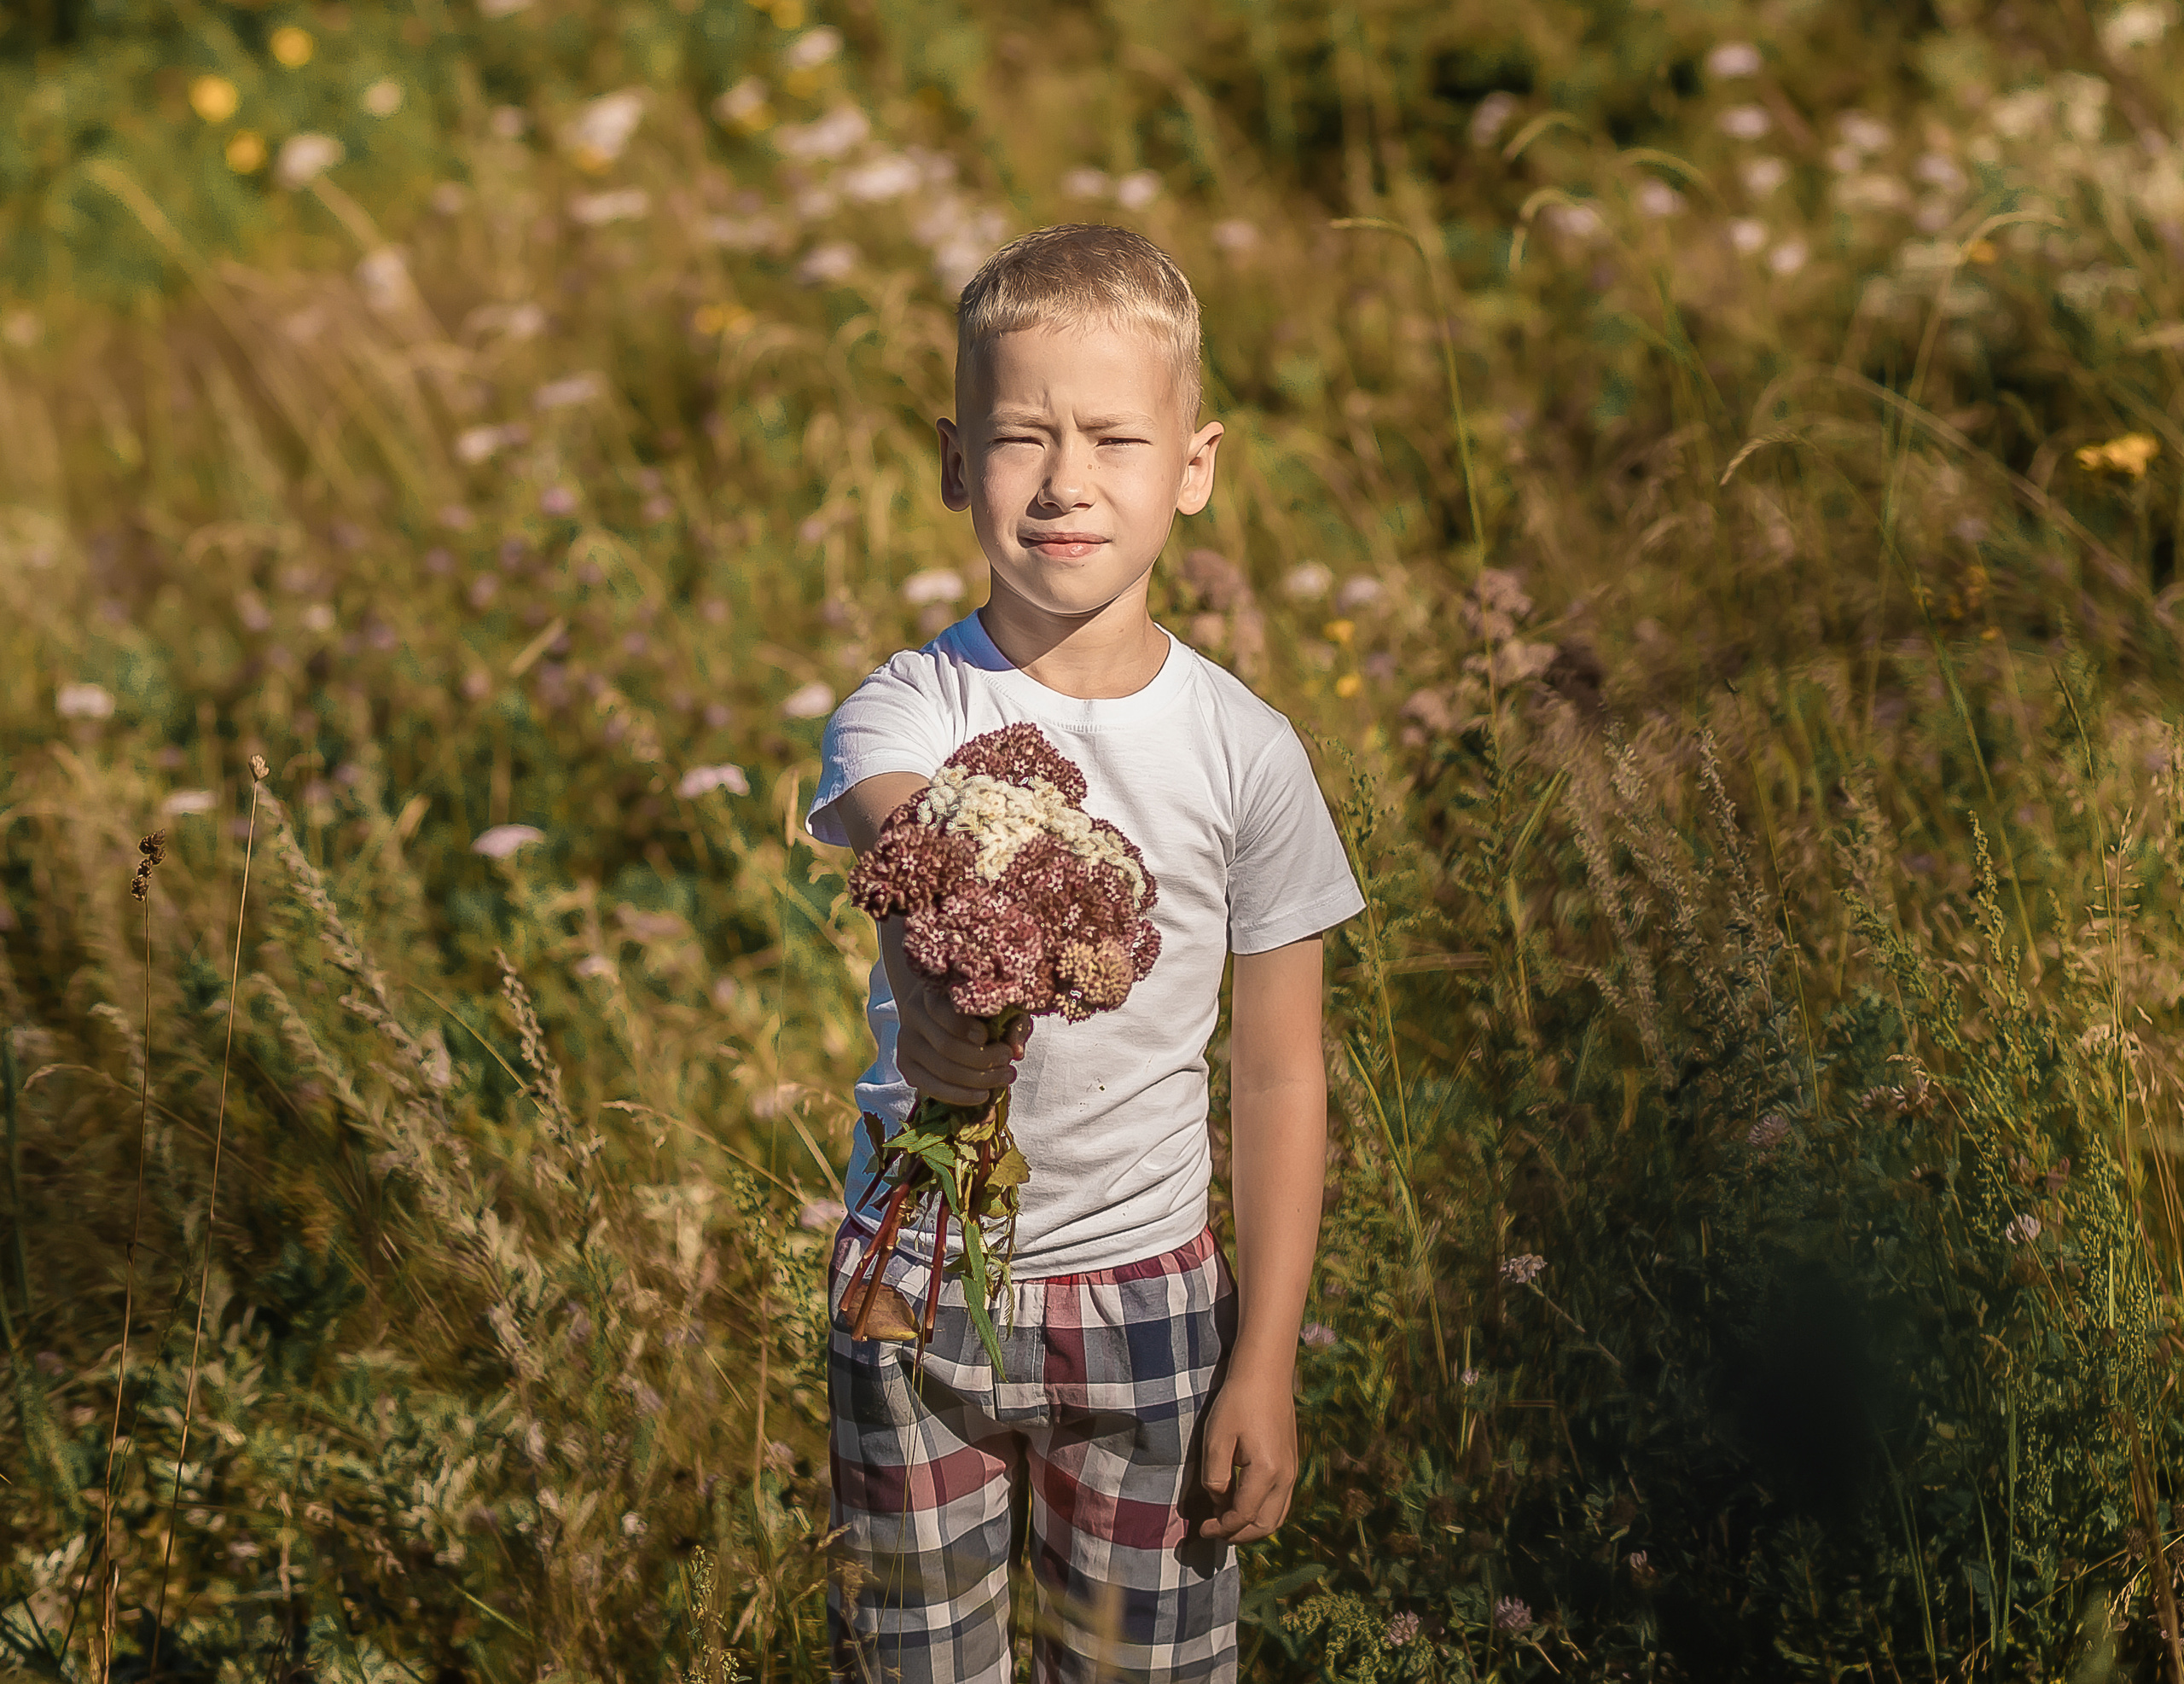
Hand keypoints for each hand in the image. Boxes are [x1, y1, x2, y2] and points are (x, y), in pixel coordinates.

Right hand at [883, 918, 1031, 1106]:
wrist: (942, 1009)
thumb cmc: (977, 1004)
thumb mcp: (998, 1004)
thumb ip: (1011, 1021)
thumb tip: (1017, 1050)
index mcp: (933, 990)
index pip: (940, 1010)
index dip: (963, 1027)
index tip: (986, 1037)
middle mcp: (913, 1013)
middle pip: (945, 1046)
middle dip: (983, 1059)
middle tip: (1008, 1061)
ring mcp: (906, 1040)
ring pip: (941, 1069)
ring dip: (978, 1079)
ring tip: (1005, 1077)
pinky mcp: (906, 1064)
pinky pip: (930, 1087)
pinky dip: (958, 1096)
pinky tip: (982, 1096)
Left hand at [1197, 1363, 1296, 1542]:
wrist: (1266, 1374)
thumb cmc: (1237, 1402)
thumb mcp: (1216, 1439)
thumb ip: (1216, 1478)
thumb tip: (1219, 1502)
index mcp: (1266, 1472)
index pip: (1243, 1516)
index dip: (1221, 1528)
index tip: (1201, 1529)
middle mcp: (1285, 1477)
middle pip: (1265, 1525)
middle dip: (1239, 1535)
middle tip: (1214, 1530)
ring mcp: (1292, 1471)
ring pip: (1277, 1517)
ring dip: (1252, 1527)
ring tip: (1227, 1521)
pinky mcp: (1291, 1464)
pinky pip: (1281, 1502)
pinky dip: (1263, 1512)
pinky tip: (1242, 1502)